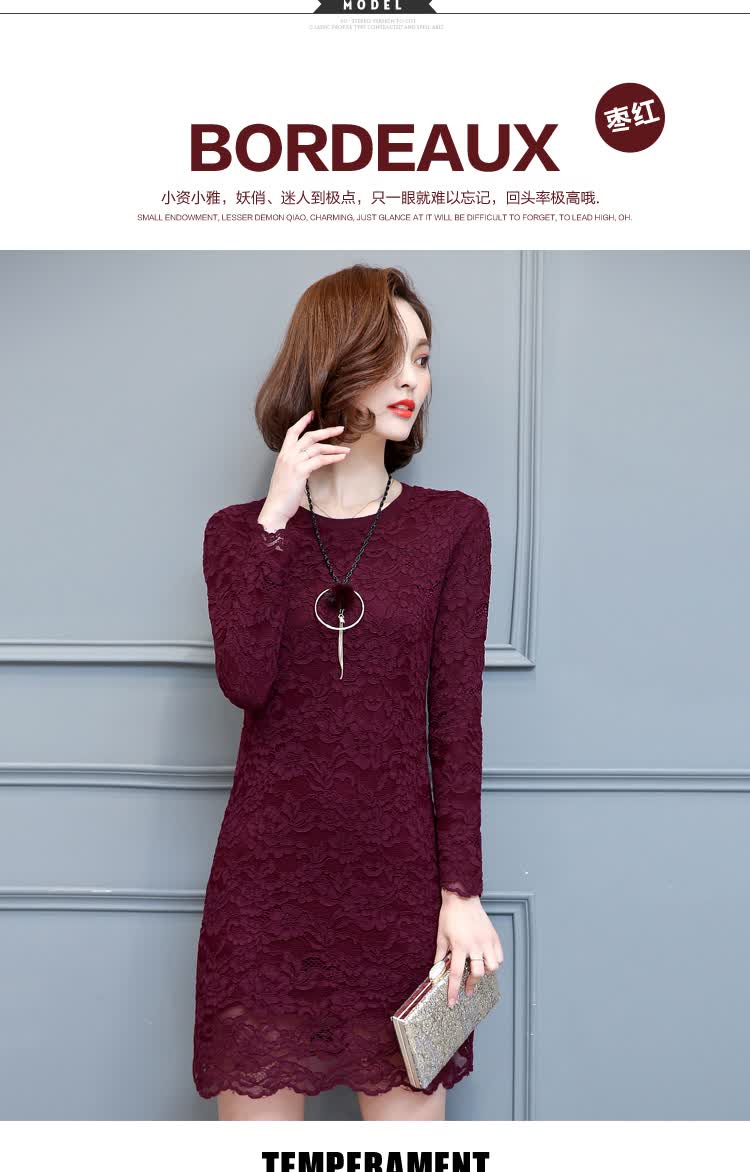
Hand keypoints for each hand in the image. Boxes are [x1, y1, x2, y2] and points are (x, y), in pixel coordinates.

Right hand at [258, 409, 349, 529]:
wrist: (275, 507)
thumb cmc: (282, 494)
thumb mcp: (287, 475)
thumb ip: (296, 465)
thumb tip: (309, 462)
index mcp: (283, 454)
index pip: (292, 432)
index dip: (302, 421)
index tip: (312, 413)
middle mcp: (287, 455)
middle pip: (309, 436)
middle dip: (326, 431)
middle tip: (340, 429)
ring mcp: (293, 462)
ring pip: (317, 448)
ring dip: (334, 447)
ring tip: (346, 449)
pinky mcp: (300, 470)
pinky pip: (320, 460)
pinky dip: (332, 457)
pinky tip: (341, 457)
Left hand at [434, 888, 502, 1007]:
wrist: (462, 898)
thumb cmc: (450, 916)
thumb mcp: (441, 936)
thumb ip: (440, 956)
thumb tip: (435, 972)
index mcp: (459, 946)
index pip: (455, 974)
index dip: (453, 991)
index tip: (452, 1002)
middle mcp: (475, 945)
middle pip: (477, 973)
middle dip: (471, 984)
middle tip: (467, 989)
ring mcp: (486, 941)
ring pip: (492, 966)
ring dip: (485, 972)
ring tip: (478, 971)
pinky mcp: (494, 936)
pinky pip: (499, 956)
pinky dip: (495, 962)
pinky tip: (487, 960)